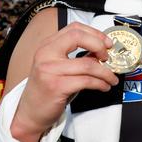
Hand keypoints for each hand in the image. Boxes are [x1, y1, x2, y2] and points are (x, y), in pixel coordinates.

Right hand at [12, 22, 117, 141]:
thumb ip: (77, 56)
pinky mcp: (56, 86)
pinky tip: (103, 86)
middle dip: (99, 45)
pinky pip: (86, 81)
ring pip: (87, 64)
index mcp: (47, 46)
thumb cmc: (47, 89)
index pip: (74, 29)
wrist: (30, 113)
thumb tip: (102, 51)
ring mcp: (49, 70)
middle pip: (78, 38)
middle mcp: (46, 54)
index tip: (107, 43)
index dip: (95, 33)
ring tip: (111, 78)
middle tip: (108, 57)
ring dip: (105, 72)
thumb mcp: (59, 67)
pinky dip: (100, 83)